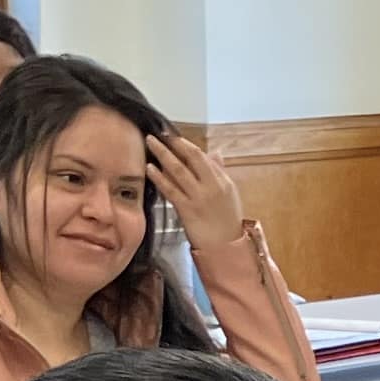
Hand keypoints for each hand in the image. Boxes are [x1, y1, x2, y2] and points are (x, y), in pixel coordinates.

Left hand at [143, 130, 248, 250]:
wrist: (226, 247)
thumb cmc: (227, 221)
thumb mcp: (229, 193)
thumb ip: (220, 172)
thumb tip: (215, 153)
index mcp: (222, 180)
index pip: (202, 156)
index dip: (185, 144)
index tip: (173, 137)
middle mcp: (212, 186)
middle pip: (191, 158)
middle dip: (173, 143)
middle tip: (159, 134)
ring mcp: (199, 197)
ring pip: (179, 170)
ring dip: (163, 154)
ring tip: (150, 142)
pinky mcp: (187, 210)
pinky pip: (171, 190)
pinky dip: (159, 177)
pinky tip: (150, 168)